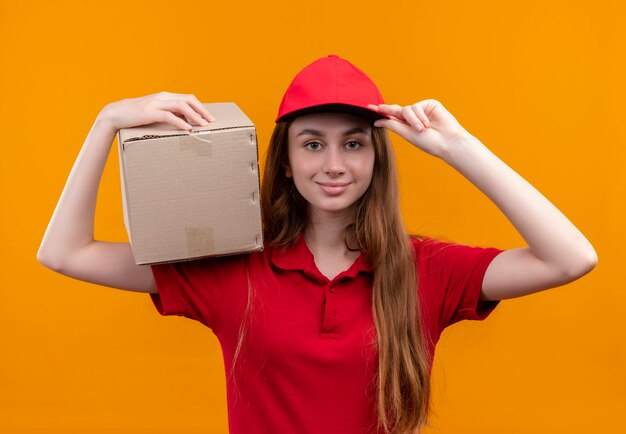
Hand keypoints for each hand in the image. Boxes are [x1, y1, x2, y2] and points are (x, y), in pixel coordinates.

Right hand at [97, 91, 215, 132]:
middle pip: (188, 99)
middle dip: (202, 110)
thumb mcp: (155, 112)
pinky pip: (169, 116)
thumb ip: (168, 113)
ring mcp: (156, 103)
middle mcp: (162, 97)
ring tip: (203, 125)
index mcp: (165, 96)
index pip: (188, 98)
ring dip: (195, 116)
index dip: (200, 107)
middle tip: (211, 121)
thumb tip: (184, 121)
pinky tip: (187, 129)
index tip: (209, 117)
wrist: (116, 114)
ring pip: (181, 106)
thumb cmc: (137, 115)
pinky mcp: (149, 112)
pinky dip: (180, 122)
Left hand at [368, 99, 469, 157]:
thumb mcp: (407, 134)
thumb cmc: (429, 142)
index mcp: (407, 126)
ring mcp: (421, 110)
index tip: (368, 109)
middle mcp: (413, 117)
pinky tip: (427, 124)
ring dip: (413, 120)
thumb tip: (377, 121)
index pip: (391, 117)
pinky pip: (416, 107)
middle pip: (395, 110)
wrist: (447, 141)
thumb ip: (393, 126)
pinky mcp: (429, 104)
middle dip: (386, 109)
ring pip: (406, 110)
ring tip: (422, 129)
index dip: (381, 113)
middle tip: (375, 107)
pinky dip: (420, 116)